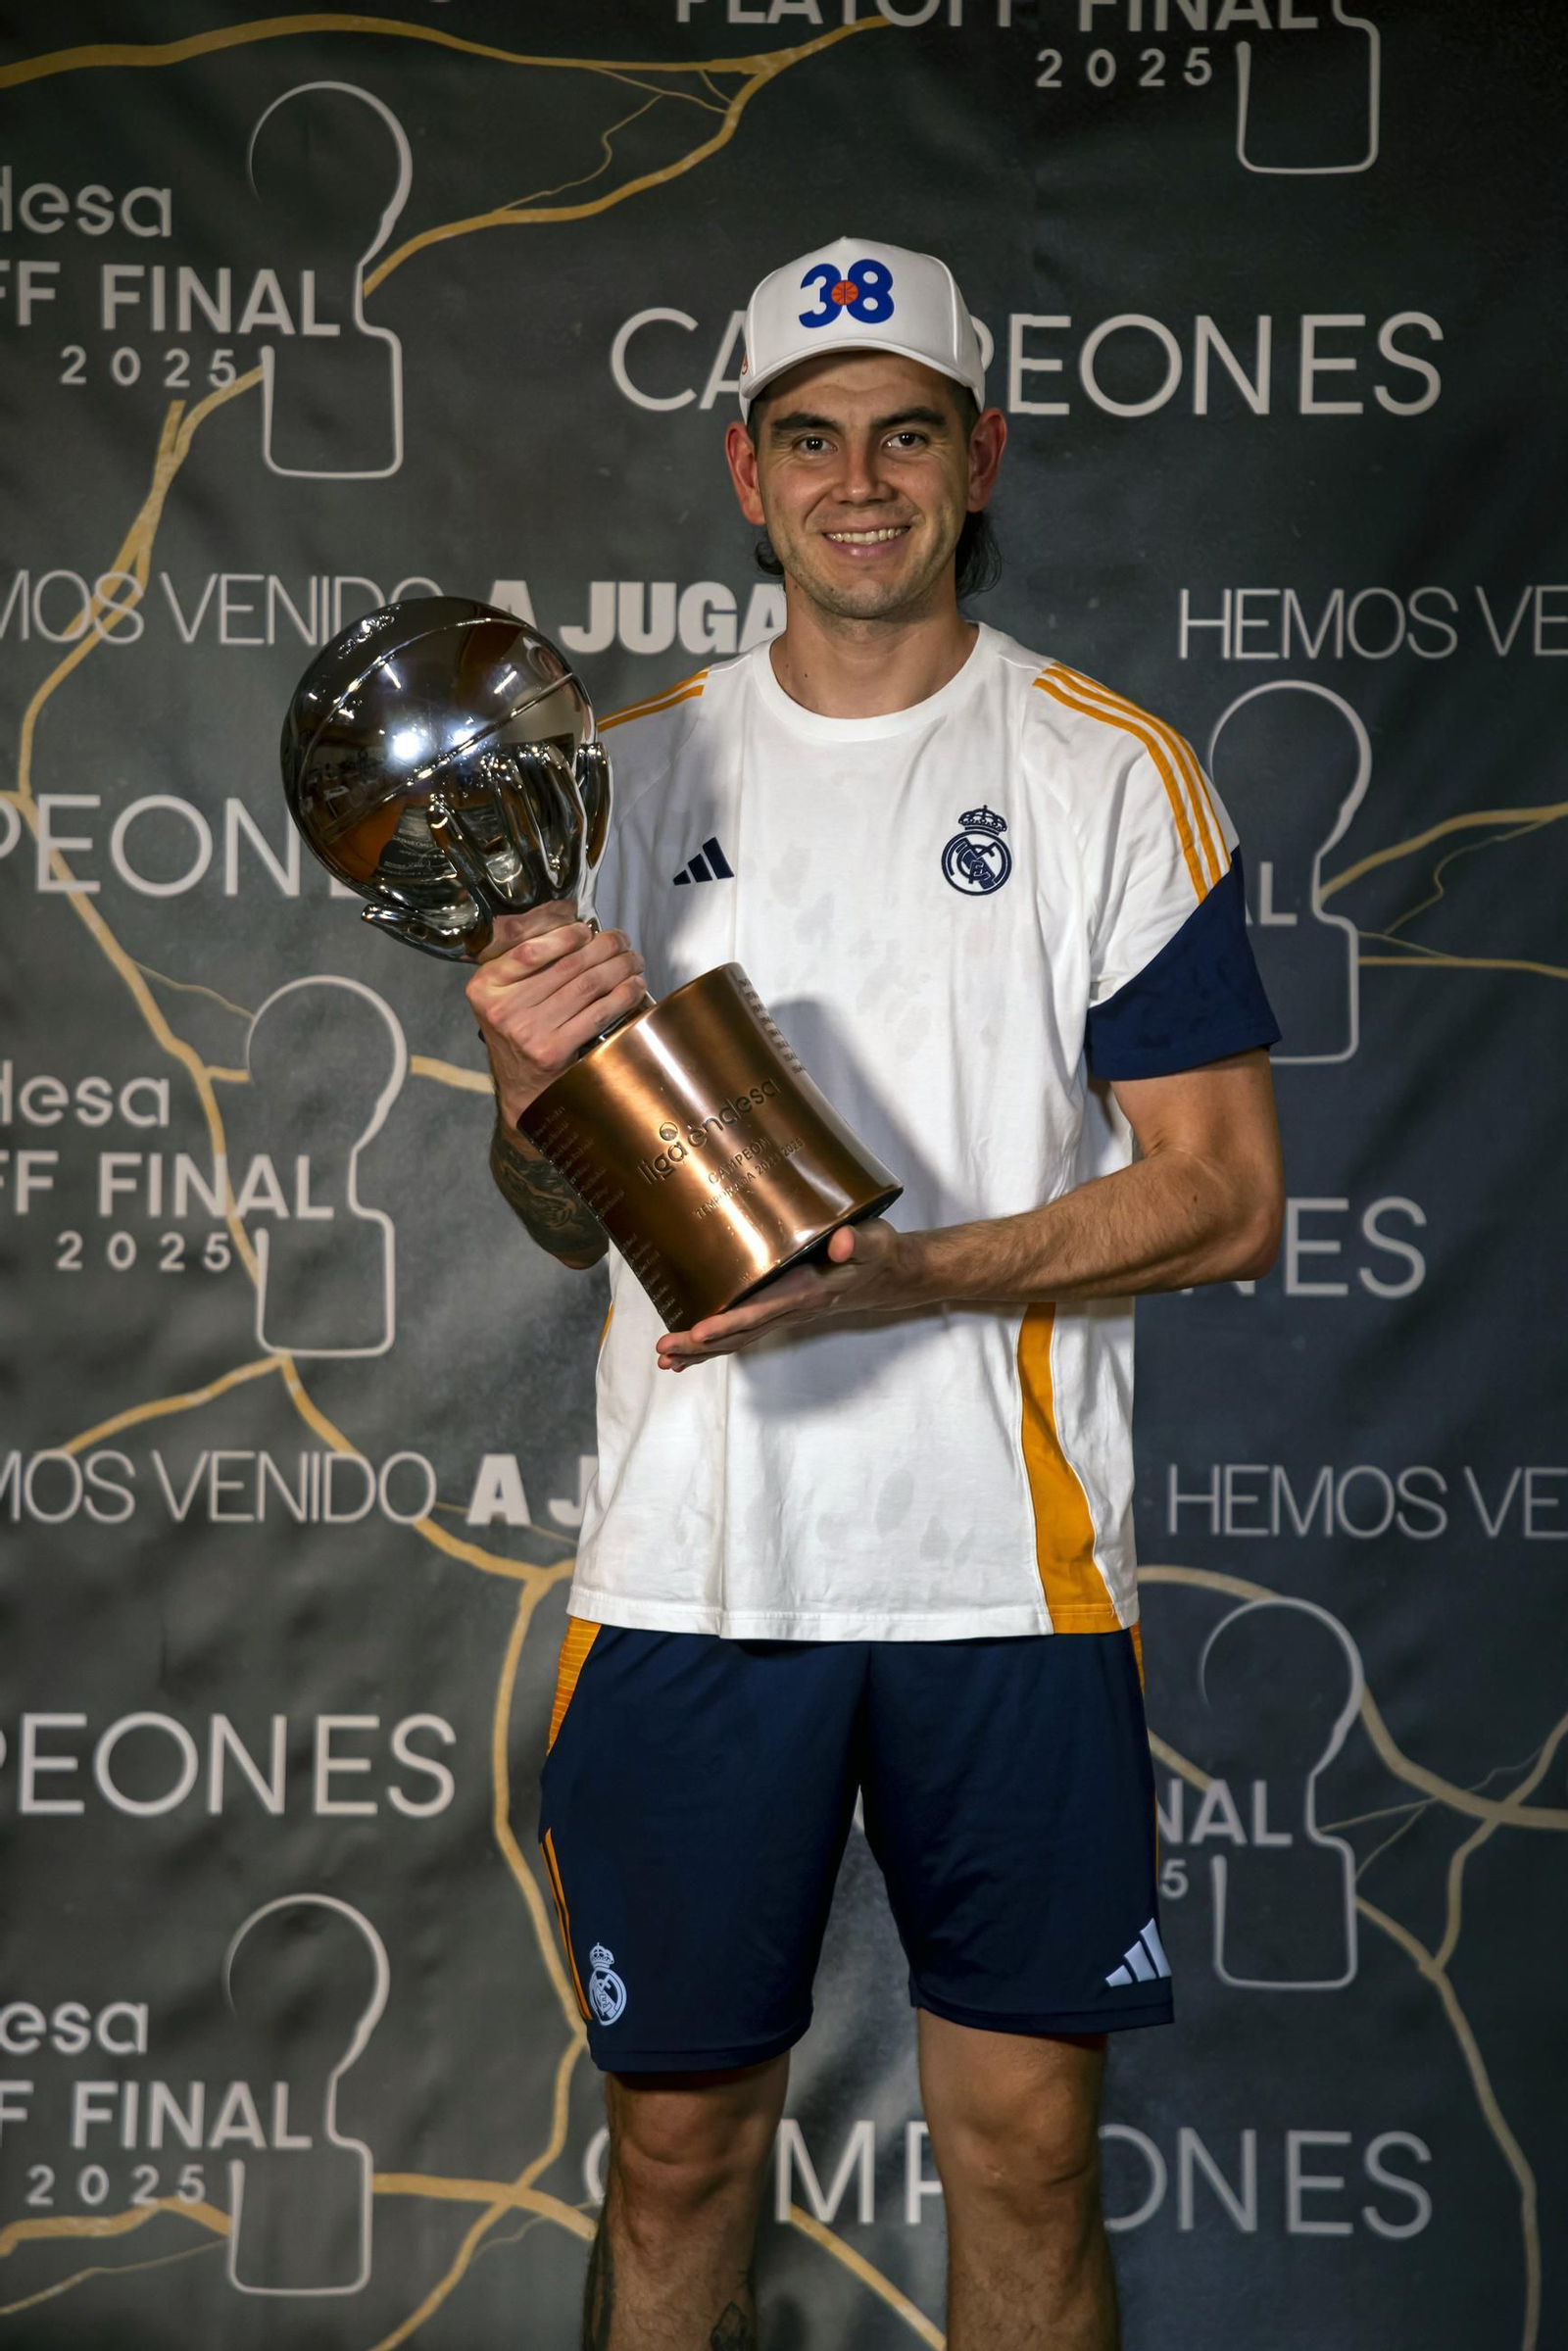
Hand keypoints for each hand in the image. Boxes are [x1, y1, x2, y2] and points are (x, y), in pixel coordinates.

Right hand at [466, 903, 645, 1124]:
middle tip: (622, 940)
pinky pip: (598, 1013)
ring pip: (587, 986)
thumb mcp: (504, 995)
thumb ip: (525, 964)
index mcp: (485, 987)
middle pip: (565, 966)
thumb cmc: (520, 1032)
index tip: (588, 931)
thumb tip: (574, 927)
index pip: (528, 950)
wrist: (522, 1089)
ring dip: (619, 967)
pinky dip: (623, 995)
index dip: (565, 936)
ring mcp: (527, 1031)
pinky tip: (635, 986)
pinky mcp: (553, 1050)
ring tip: (634, 960)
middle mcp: (502, 1009)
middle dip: (603, 947)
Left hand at [656, 1219, 923, 1369]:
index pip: (762, 1311)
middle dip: (700, 1345)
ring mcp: (785, 1315)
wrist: (887, 1275)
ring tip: (664, 1360)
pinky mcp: (780, 1311)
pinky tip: (689, 1356)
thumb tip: (839, 1243)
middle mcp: (792, 1310)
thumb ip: (857, 1242)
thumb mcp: (873, 1241)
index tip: (698, 1331)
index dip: (730, 1323)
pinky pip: (744, 1334)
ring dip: (701, 1352)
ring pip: (737, 1340)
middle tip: (663, 1351)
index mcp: (808, 1292)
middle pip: (740, 1334)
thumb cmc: (876, 1252)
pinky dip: (714, 1347)